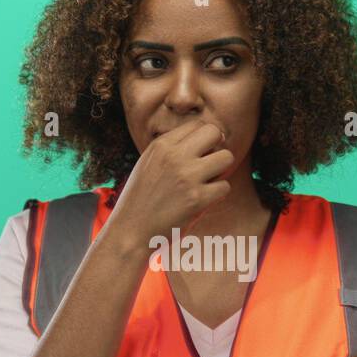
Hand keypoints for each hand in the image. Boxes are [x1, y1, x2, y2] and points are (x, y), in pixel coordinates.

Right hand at [102, 119, 234, 254]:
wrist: (130, 231)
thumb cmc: (141, 199)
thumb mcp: (148, 164)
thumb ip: (171, 149)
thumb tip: (205, 138)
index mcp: (161, 145)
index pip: (197, 124)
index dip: (204, 139)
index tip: (201, 154)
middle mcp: (174, 156)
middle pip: (214, 132)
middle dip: (217, 147)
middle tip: (209, 165)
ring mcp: (187, 177)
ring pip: (226, 157)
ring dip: (221, 171)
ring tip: (207, 182)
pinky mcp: (197, 199)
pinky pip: (225, 186)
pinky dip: (217, 194)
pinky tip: (203, 201)